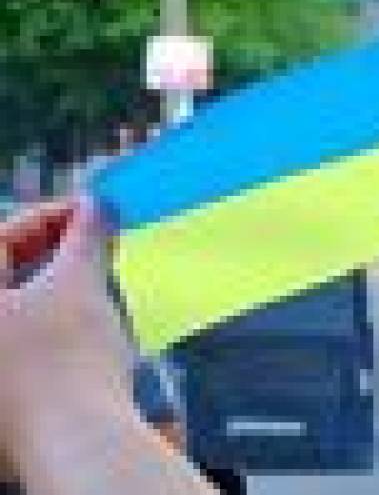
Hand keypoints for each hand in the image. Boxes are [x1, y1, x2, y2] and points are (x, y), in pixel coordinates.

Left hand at [0, 196, 132, 449]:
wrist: (78, 441)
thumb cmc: (66, 364)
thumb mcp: (81, 284)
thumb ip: (87, 238)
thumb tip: (97, 208)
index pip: (3, 238)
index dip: (55, 215)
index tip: (95, 209)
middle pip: (5, 272)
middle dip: (54, 249)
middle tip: (98, 239)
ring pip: (17, 304)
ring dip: (57, 282)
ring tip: (98, 276)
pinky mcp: (6, 394)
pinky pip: (24, 339)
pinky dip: (54, 319)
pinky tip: (88, 321)